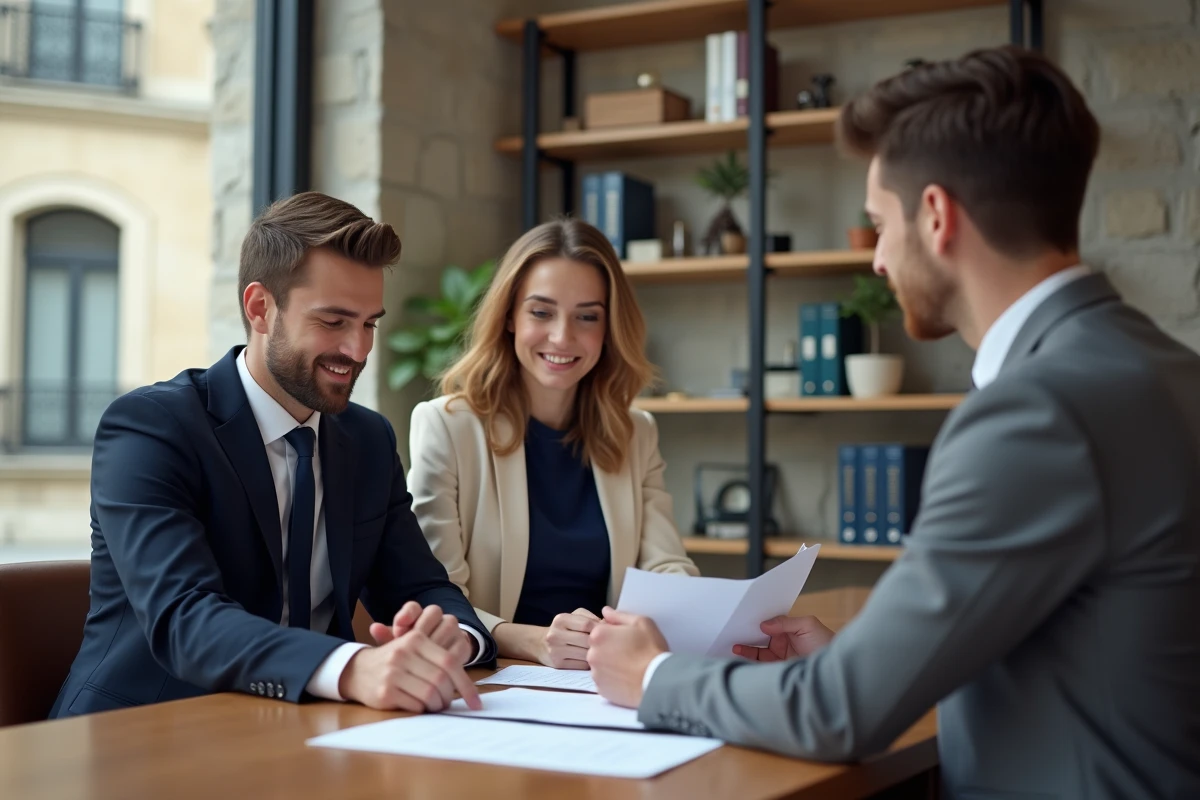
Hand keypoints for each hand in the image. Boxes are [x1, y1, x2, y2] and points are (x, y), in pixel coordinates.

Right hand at [338, 628, 482, 711]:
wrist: (356, 671)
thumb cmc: (394, 663)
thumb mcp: (414, 650)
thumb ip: (439, 658)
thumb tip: (468, 684)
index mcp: (415, 639)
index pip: (450, 661)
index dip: (466, 684)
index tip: (475, 701)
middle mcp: (403, 653)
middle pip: (441, 679)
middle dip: (450, 696)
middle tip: (449, 703)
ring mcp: (393, 672)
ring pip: (430, 694)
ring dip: (437, 705)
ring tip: (435, 706)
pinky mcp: (385, 692)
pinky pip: (415, 705)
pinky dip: (422, 710)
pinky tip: (419, 707)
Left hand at [369, 602, 472, 663]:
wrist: (437, 667)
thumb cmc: (412, 656)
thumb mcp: (398, 649)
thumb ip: (387, 639)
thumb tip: (374, 627)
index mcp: (418, 616)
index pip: (413, 607)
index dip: (406, 614)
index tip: (398, 628)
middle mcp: (439, 617)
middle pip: (433, 612)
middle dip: (420, 629)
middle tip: (410, 648)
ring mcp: (454, 629)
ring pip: (447, 626)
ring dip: (436, 642)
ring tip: (424, 660)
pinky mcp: (464, 644)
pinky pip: (458, 647)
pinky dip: (446, 659)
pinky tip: (436, 671)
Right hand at [538, 608, 600, 668]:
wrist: (541, 644)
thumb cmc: (564, 629)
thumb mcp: (574, 617)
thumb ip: (590, 618)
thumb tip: (608, 626)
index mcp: (561, 619)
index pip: (586, 624)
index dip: (599, 628)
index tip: (605, 631)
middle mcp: (555, 635)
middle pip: (586, 640)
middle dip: (598, 642)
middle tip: (605, 643)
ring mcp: (555, 651)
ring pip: (585, 654)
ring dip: (595, 653)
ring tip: (598, 651)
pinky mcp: (558, 664)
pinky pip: (581, 665)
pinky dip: (588, 663)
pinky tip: (590, 659)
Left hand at [586, 606, 667, 708]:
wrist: (657, 681)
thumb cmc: (651, 650)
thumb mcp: (641, 623)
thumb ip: (619, 616)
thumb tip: (606, 612)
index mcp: (599, 635)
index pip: (599, 630)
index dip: (613, 634)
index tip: (626, 639)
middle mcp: (592, 654)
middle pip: (597, 648)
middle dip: (610, 649)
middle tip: (629, 653)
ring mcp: (595, 673)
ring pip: (600, 666)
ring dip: (610, 665)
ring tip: (629, 667)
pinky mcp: (601, 690)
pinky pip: (604, 681)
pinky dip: (612, 680)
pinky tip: (626, 678)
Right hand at [732, 615, 833, 662]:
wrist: (834, 668)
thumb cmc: (826, 642)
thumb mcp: (808, 625)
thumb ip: (785, 622)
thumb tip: (763, 625)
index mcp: (788, 629)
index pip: (767, 624)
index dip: (755, 621)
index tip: (742, 618)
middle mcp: (782, 642)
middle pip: (759, 638)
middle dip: (746, 635)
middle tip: (732, 632)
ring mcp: (779, 657)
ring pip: (757, 653)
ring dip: (745, 649)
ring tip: (733, 646)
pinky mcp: (778, 671)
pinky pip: (761, 666)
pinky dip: (750, 662)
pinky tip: (741, 658)